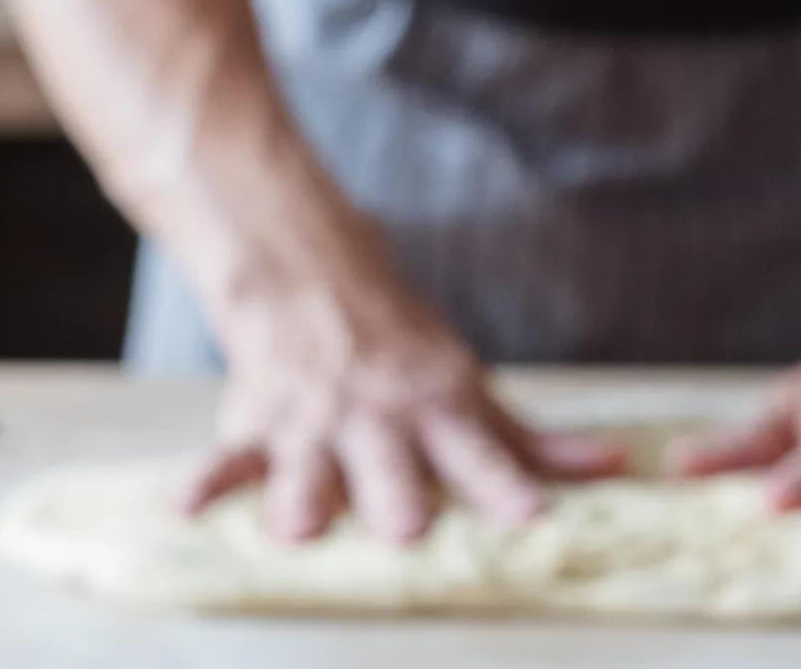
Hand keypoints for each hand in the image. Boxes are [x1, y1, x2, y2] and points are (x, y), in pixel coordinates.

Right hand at [186, 280, 625, 542]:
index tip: (530, 515)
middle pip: (391, 467)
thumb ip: (529, 440)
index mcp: (438, 407)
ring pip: (308, 466)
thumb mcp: (467, 384)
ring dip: (303, 495)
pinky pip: (226, 458)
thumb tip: (616, 469)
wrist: (307, 272)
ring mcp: (314, 422)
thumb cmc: (401, 345)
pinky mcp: (256, 424)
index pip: (480, 452)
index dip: (504, 485)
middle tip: (409, 529)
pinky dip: (204, 484)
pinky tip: (184, 511)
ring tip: (299, 529)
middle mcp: (378, 419)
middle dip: (397, 498)